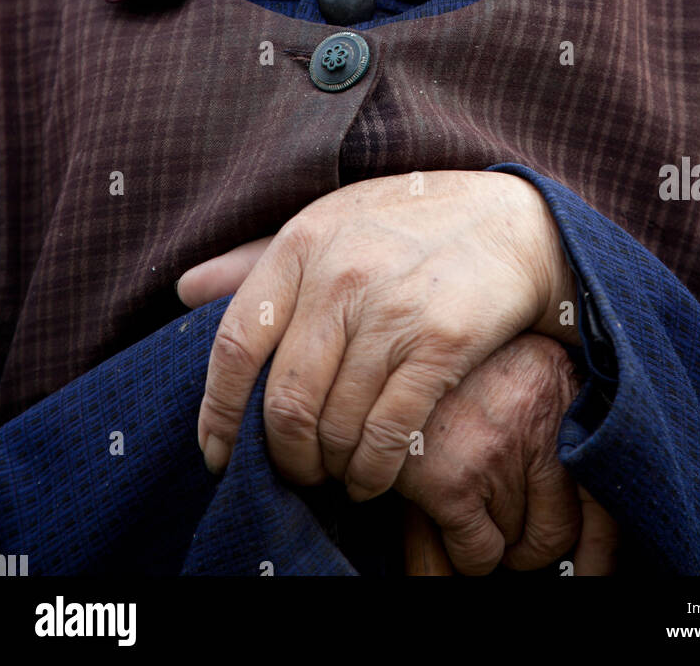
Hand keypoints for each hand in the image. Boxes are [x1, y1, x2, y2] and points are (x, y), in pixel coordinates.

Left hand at [176, 169, 577, 500]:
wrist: (513, 223)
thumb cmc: (409, 225)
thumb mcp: (329, 221)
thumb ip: (255, 258)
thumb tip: (186, 290)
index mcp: (303, 242)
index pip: (236, 343)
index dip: (218, 411)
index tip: (216, 452)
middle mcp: (341, 276)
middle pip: (285, 400)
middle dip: (283, 455)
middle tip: (294, 471)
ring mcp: (392, 310)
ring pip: (335, 424)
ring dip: (330, 468)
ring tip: (335, 472)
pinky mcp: (440, 343)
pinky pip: (387, 433)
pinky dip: (372, 472)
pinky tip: (371, 477)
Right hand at [395, 333, 617, 575]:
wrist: (389, 339)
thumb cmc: (459, 364)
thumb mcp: (521, 369)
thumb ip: (553, 417)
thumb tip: (583, 521)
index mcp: (565, 389)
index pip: (605, 489)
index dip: (601, 545)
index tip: (592, 571)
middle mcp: (541, 422)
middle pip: (559, 529)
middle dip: (533, 544)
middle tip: (510, 533)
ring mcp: (496, 453)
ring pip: (515, 543)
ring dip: (494, 536)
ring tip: (468, 496)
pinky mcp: (451, 480)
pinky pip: (479, 554)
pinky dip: (466, 552)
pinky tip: (447, 515)